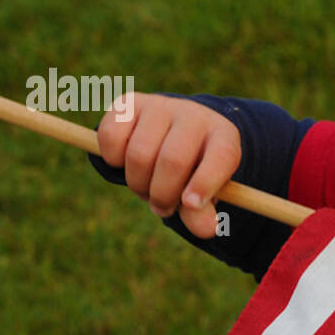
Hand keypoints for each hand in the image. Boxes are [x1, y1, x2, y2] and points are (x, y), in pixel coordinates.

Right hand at [96, 93, 240, 237]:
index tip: (189, 204)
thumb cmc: (192, 171)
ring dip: (137, 183)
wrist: (173, 133)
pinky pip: (111, 137)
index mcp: (223, 137)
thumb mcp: (202, 193)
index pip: (221, 157)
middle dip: (162, 194)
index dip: (205, 183)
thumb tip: (205, 230)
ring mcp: (160, 106)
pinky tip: (125, 163)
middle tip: (161, 207)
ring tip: (146, 187)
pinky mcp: (128, 104)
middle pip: (173, 160)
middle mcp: (193, 115)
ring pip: (139, 154)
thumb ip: (202, 213)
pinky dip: (113, 160)